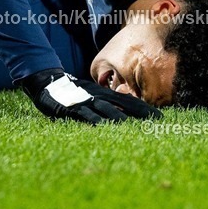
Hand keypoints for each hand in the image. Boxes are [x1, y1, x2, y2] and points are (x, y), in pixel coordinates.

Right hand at [18, 68, 162, 124]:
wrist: (47, 81)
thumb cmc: (73, 92)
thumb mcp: (91, 95)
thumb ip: (106, 103)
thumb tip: (125, 114)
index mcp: (104, 93)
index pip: (128, 101)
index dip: (144, 109)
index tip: (160, 118)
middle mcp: (98, 96)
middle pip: (122, 105)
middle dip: (139, 113)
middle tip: (155, 123)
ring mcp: (85, 101)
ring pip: (105, 109)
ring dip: (118, 117)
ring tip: (131, 126)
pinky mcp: (71, 108)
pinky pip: (85, 114)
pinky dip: (94, 120)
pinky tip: (102, 126)